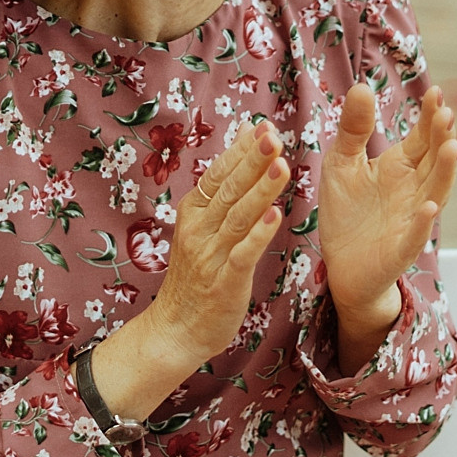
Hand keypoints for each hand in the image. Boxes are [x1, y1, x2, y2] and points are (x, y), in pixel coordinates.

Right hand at [90, 122, 288, 422]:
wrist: (175, 329)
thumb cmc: (196, 277)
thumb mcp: (203, 230)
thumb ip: (222, 194)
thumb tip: (243, 150)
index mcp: (193, 213)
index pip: (218, 174)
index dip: (240, 151)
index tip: (262, 126)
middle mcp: (198, 230)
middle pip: (228, 190)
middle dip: (252, 161)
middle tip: (273, 135)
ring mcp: (210, 256)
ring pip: (238, 218)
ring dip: (260, 191)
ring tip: (281, 166)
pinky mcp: (224, 283)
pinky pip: (243, 255)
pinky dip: (259, 236)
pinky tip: (275, 217)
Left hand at [319, 84, 456, 355]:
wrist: (342, 266)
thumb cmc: (346, 212)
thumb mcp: (342, 163)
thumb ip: (354, 130)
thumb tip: (362, 87)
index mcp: (401, 167)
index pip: (422, 138)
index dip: (431, 117)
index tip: (436, 92)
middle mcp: (413, 190)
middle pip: (434, 161)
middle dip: (442, 138)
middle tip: (446, 113)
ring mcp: (411, 219)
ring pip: (435, 193)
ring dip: (444, 172)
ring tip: (451, 147)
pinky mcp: (400, 248)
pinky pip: (415, 234)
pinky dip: (424, 222)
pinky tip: (429, 207)